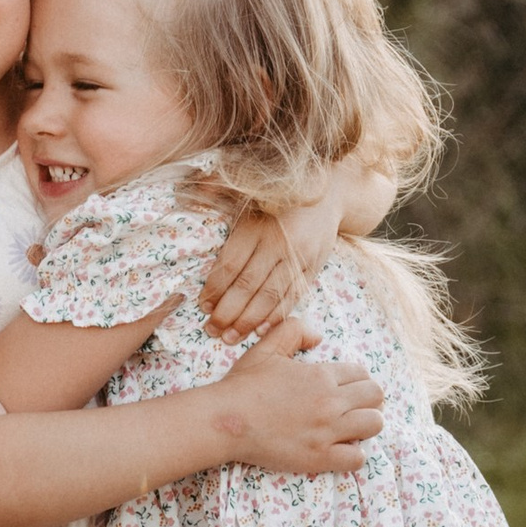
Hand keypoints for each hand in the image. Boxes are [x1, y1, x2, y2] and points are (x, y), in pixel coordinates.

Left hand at [199, 197, 330, 342]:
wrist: (330, 193)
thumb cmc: (279, 195)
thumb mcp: (249, 190)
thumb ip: (220, 189)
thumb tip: (195, 188)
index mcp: (257, 225)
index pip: (230, 264)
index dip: (214, 288)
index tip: (202, 305)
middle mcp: (278, 242)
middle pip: (247, 285)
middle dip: (227, 312)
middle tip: (211, 330)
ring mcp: (299, 257)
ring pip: (270, 296)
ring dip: (248, 321)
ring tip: (229, 338)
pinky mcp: (314, 268)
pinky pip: (293, 297)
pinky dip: (275, 316)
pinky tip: (260, 331)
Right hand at [218, 313, 383, 476]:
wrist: (226, 420)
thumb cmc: (244, 385)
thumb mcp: (267, 347)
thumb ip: (295, 331)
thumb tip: (318, 337)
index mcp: (321, 376)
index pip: (362, 374)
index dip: (357, 380)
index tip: (347, 388)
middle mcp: (330, 402)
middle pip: (375, 396)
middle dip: (369, 399)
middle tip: (354, 406)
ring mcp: (327, 432)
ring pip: (374, 424)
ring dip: (367, 424)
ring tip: (352, 427)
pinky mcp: (319, 458)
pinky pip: (357, 458)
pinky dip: (354, 453)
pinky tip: (341, 448)